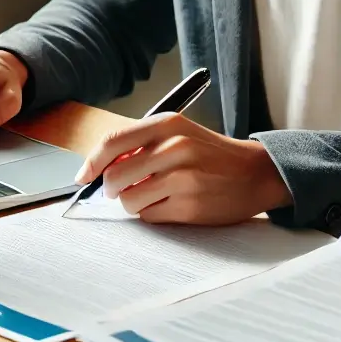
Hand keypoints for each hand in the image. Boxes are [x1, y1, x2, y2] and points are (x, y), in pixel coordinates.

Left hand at [76, 114, 291, 224]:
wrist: (257, 173)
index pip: (112, 142)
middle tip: (122, 190)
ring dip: (134, 203)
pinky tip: (173, 204)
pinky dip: (154, 214)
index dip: (91, 163)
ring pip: (129, 200)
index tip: (83, 177)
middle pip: (114, 177)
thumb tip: (99, 167)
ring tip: (154, 196)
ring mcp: (183, 178)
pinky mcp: (190, 206)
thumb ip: (141, 144)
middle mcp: (174, 148)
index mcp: (167, 124)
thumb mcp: (178, 134)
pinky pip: (150, 217)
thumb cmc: (211, 154)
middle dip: (112, 189)